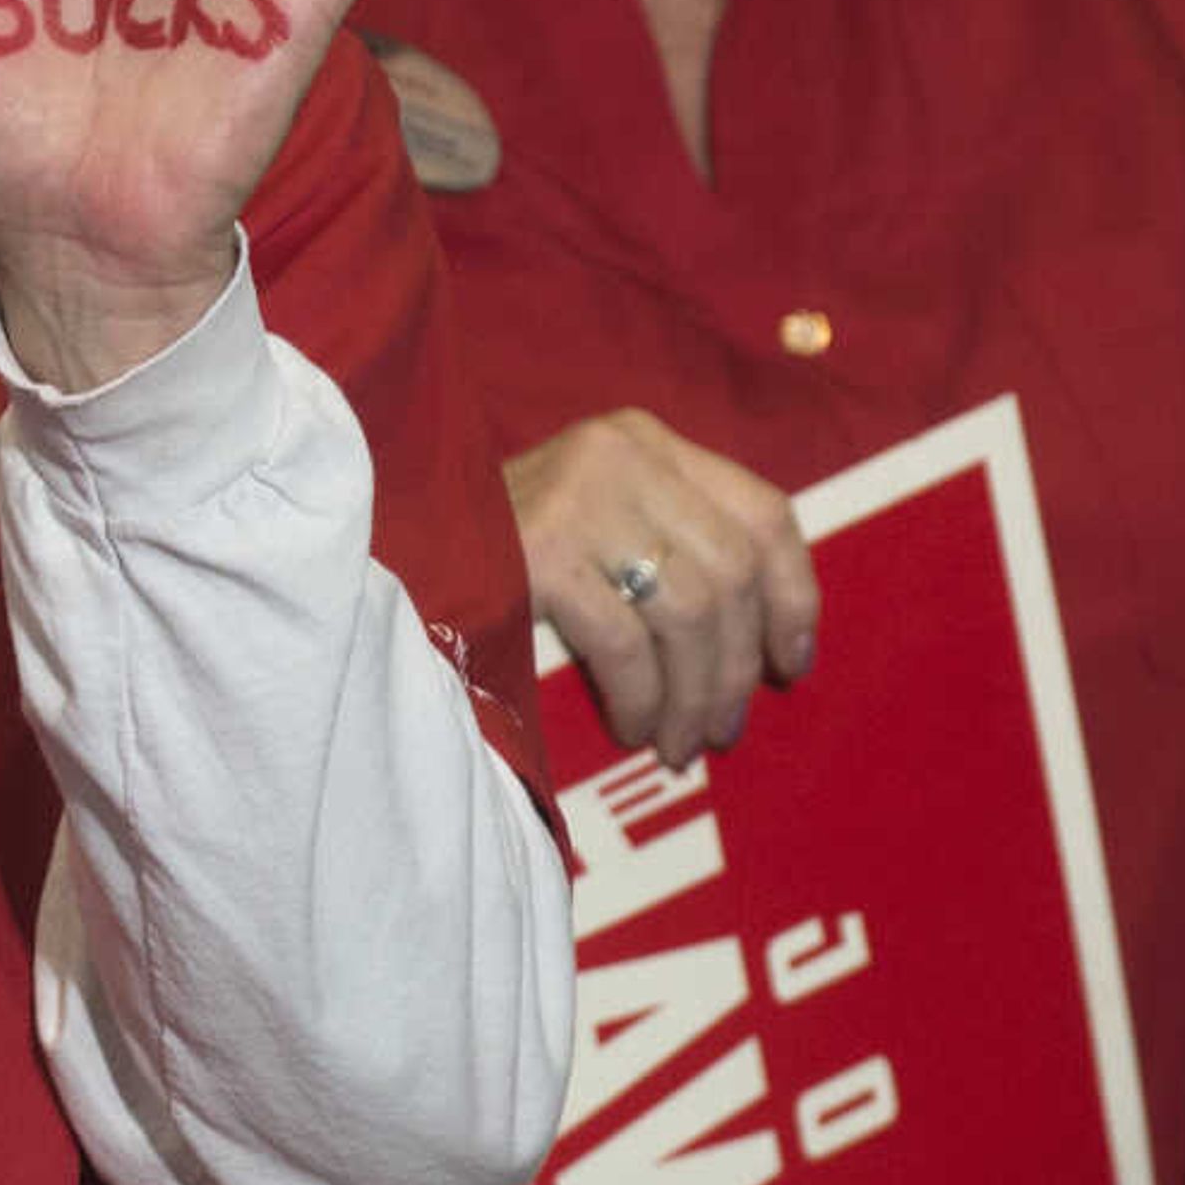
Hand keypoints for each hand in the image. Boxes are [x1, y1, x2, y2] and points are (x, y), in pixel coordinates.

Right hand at [504, 410, 815, 769]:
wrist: (391, 539)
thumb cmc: (499, 546)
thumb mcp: (596, 517)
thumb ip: (667, 542)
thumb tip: (760, 642)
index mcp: (646, 441)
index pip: (764, 511)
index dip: (794, 595)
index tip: (791, 662)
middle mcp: (625, 454)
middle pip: (732, 572)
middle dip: (737, 667)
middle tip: (722, 730)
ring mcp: (583, 496)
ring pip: (689, 611)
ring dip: (695, 695)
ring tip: (680, 744)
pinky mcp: (542, 549)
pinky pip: (627, 641)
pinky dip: (644, 696)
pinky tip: (635, 726)